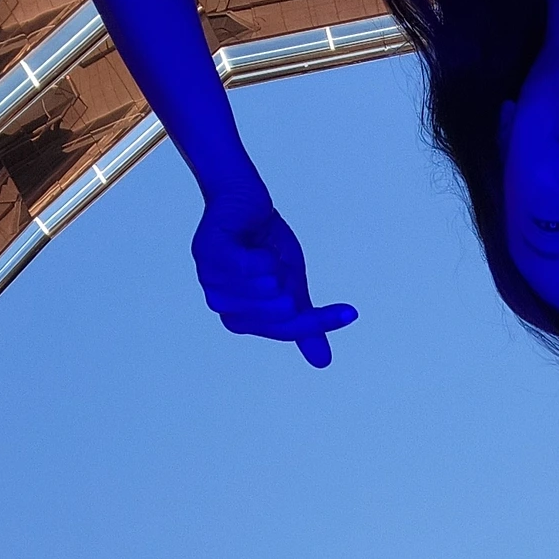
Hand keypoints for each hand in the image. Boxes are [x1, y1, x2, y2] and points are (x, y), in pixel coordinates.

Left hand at [192, 188, 356, 367]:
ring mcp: (211, 282)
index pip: (288, 330)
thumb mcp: (292, 287)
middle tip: (270, 259)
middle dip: (288, 278)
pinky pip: (252, 265)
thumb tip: (322, 362)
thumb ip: (302, 322)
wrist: (243, 197)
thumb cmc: (265, 242)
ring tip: (257, 248)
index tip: (350, 312)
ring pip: (269, 286)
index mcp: (240, 320)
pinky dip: (263, 251)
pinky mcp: (209, 255)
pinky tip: (252, 241)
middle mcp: (222, 305)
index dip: (320, 320)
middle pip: (282, 309)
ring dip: (274, 261)